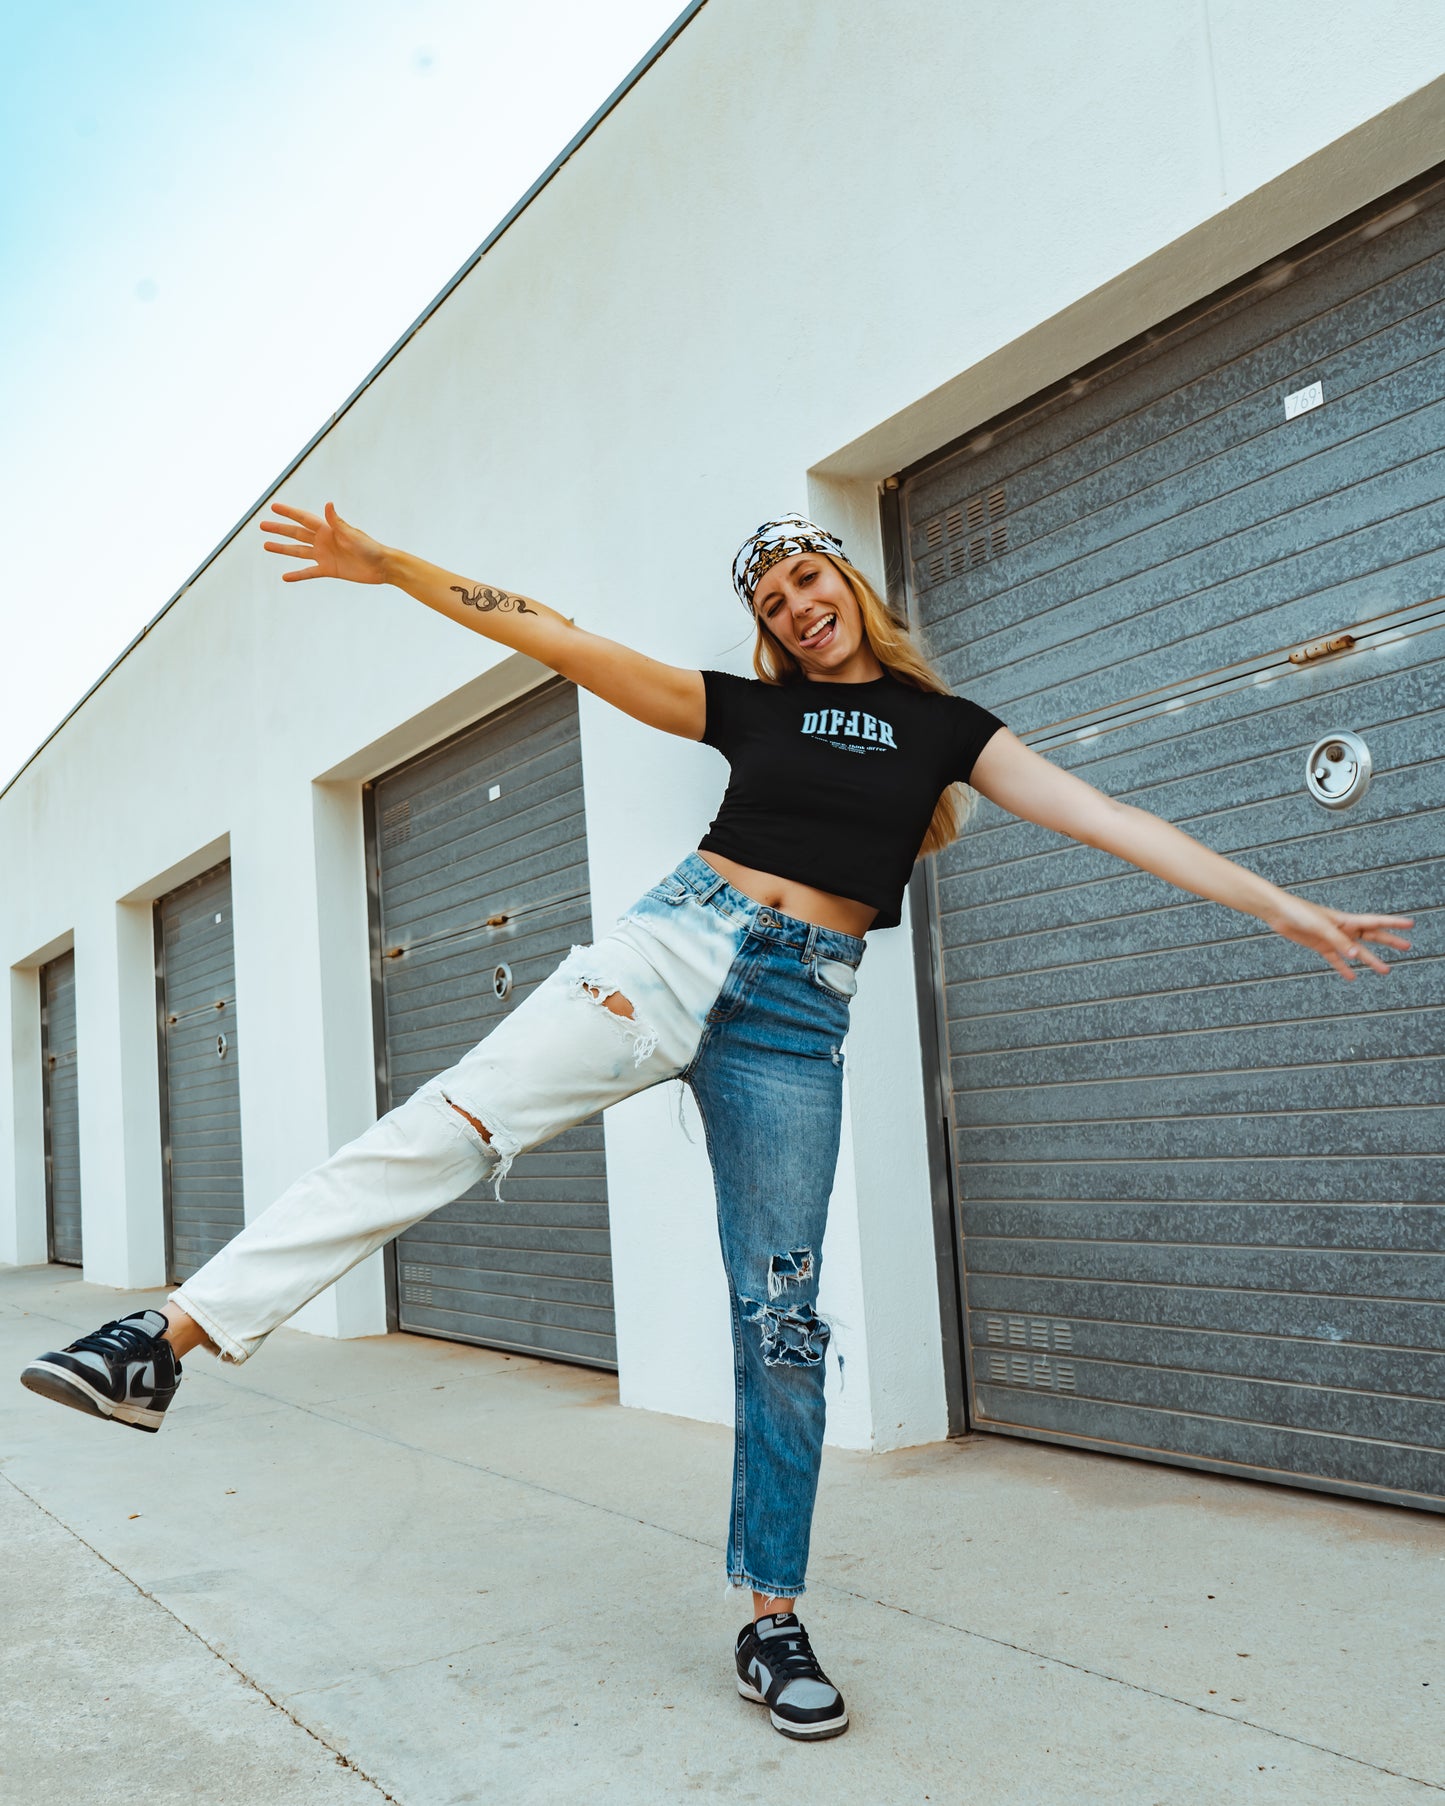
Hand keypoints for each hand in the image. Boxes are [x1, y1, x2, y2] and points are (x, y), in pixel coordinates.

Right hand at [259, 499, 386, 583]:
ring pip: (298, 551)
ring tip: (266, 545)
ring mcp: (324, 555)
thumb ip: (337, 522)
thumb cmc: (370, 547)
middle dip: (279, 529)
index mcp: (328, 529)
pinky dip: (297, 575)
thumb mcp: (352, 534)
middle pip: (296, 533)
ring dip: (282, 549)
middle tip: (262, 525)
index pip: (303, 519)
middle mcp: (323, 541)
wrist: (382, 567)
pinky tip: (285, 577)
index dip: (288, 512)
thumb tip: (328, 504)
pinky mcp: (329, 570)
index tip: (273, 506)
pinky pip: (309, 572)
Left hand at [1260, 892, 1412, 979]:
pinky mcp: (1320, 945)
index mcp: (1346, 919)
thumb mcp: (1321, 926)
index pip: (1375, 922)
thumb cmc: (1299, 912)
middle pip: (1372, 936)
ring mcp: (1332, 938)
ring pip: (1356, 951)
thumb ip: (1339, 940)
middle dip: (1390, 941)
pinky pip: (1335, 959)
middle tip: (1407, 947)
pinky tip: (1352, 977)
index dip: (1393, 924)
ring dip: (1371, 960)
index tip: (1410, 925)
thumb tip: (1356, 955)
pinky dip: (1343, 967)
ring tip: (1386, 970)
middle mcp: (1343, 928)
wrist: (1278, 912)